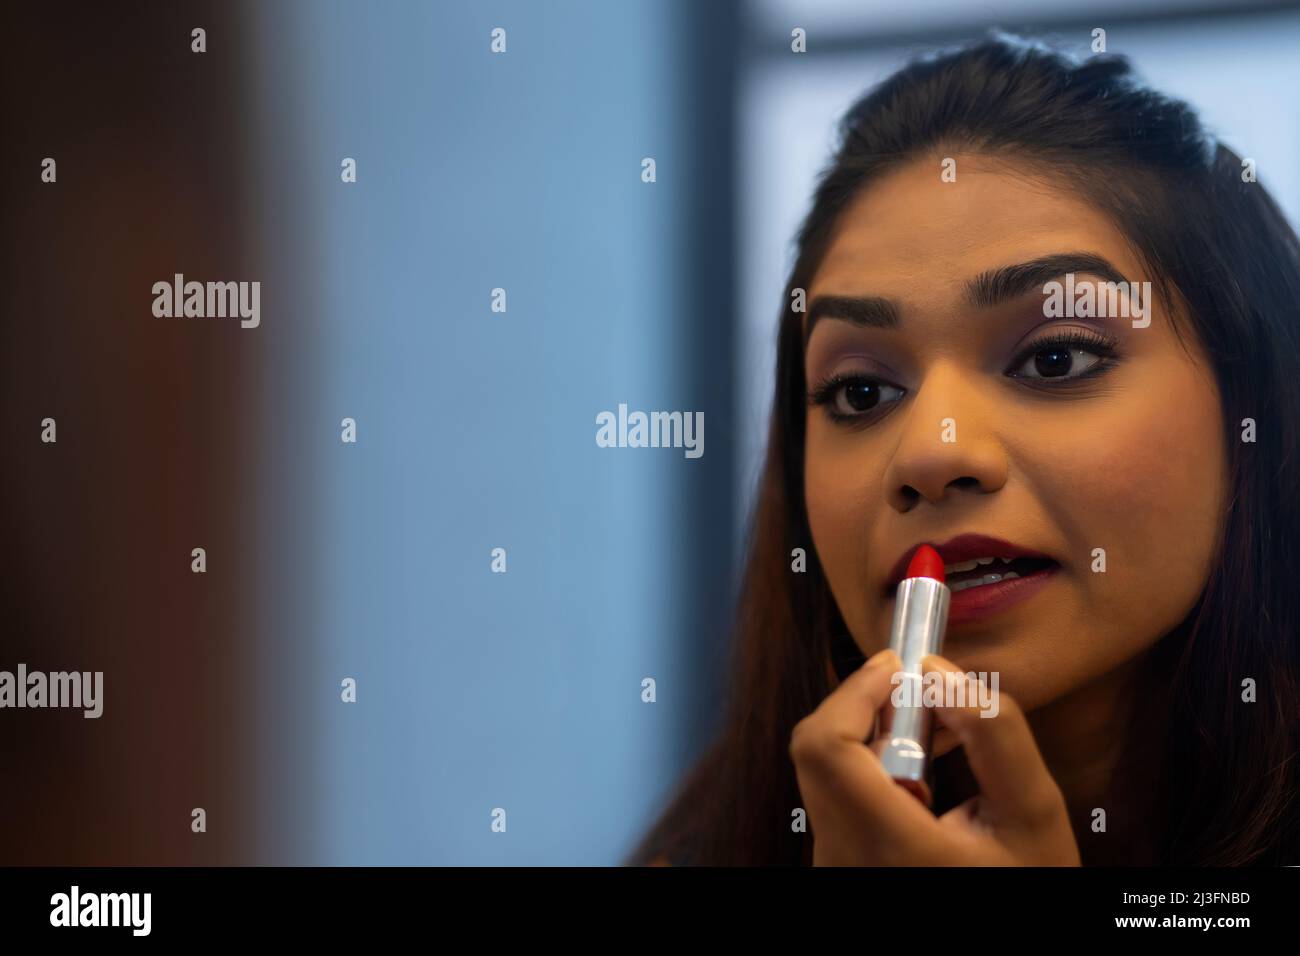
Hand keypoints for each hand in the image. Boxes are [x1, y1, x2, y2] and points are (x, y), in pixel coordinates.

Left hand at [788, 648, 1080, 864]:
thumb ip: (995, 735)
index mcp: (890, 849)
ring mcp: (832, 864)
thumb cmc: (1023, 883)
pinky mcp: (834, 862)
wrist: (1007, 943)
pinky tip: (914, 777)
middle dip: (865, 707)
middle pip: (817, 751)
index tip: (898, 667)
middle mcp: (843, 860)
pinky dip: (864, 768)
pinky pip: (830, 796)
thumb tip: (937, 671)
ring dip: (867, 738)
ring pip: (822, 772)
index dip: (856, 691)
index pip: (827, 747)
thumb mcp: (1035, 815)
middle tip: (919, 696)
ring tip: (927, 741)